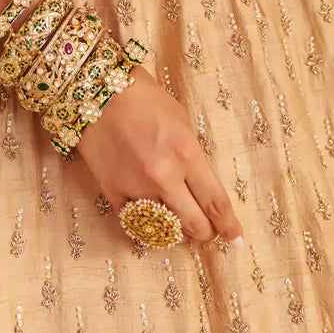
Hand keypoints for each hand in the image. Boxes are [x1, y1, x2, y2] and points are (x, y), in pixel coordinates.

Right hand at [75, 66, 243, 246]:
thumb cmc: (144, 98)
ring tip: (179, 220)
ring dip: (176, 229)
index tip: (237, 240)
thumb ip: (191, 156)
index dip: (229, 227)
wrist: (96, 91)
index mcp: (186, 153)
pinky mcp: (113, 192)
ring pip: (166, 229)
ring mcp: (137, 187)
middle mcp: (164, 176)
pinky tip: (150, 215)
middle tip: (208, 231)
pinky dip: (146, 223)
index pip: (215, 202)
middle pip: (194, 225)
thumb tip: (200, 186)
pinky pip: (136, 222)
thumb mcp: (181, 121)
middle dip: (206, 232)